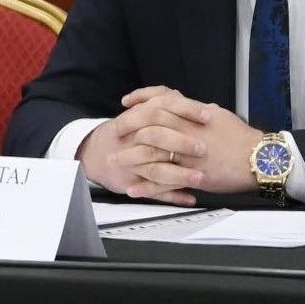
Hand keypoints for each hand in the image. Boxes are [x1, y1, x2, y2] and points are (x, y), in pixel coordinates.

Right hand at [77, 85, 208, 205]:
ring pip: (156, 169)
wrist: (97, 153)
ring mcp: (133, 163)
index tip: (207, 115)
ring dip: (180, 175)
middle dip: (182, 143)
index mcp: (140, 116)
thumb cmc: (126, 132)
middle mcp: (134, 138)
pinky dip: (173, 196)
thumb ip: (167, 106)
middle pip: (158, 137)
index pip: (164, 106)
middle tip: (203, 149)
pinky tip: (189, 198)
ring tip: (200, 178)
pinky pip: (154, 192)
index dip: (187, 110)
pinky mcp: (133, 182)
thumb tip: (201, 105)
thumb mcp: (142, 112)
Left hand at [121, 88, 263, 194]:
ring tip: (114, 162)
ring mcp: (188, 156)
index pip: (160, 102)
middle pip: (150, 126)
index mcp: (193, 116)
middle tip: (114, 132)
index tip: (126, 103)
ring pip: (152, 155)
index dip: (140, 101)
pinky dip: (146, 187)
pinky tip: (133, 189)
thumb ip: (196, 109)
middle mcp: (188, 133)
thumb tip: (182, 102)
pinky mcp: (192, 177)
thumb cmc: (240, 137)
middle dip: (128, 128)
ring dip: (130, 158)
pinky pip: (164, 183)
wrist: (259, 159)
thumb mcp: (218, 114)